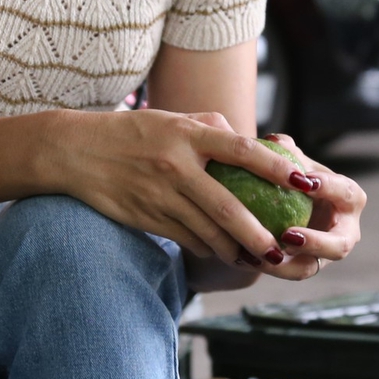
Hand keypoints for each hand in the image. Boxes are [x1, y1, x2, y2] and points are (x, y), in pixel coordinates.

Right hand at [49, 108, 318, 265]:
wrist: (74, 152)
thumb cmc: (129, 132)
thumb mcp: (169, 118)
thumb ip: (208, 126)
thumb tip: (248, 141)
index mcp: (186, 134)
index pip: (241, 150)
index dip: (275, 167)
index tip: (304, 182)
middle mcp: (175, 165)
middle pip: (226, 206)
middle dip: (256, 233)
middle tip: (280, 249)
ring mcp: (159, 194)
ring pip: (206, 231)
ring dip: (235, 249)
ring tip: (258, 259)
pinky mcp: (146, 217)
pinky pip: (186, 238)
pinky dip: (208, 248)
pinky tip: (224, 253)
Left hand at [253, 133, 364, 280]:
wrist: (280, 203)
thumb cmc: (290, 173)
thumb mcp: (289, 159)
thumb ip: (284, 149)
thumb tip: (274, 140)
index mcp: (348, 198)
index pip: (346, 192)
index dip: (329, 188)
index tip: (304, 182)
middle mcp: (345, 231)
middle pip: (340, 245)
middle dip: (317, 243)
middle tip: (286, 234)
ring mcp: (325, 254)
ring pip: (309, 268)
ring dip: (285, 265)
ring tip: (261, 255)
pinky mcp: (303, 268)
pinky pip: (285, 272)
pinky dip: (266, 267)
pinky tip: (244, 257)